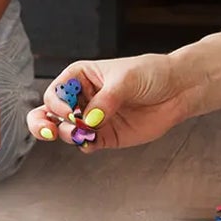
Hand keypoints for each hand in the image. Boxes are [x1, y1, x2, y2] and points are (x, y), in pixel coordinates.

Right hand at [27, 54, 195, 151]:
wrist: (178, 90)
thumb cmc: (150, 74)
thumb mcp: (125, 80)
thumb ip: (105, 100)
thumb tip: (88, 120)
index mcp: (80, 77)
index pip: (56, 91)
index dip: (58, 103)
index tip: (71, 111)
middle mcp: (82, 98)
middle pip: (50, 111)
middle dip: (42, 123)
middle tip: (48, 132)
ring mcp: (92, 118)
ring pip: (66, 130)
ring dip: (69, 135)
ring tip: (84, 134)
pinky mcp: (106, 136)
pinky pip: (87, 144)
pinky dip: (84, 146)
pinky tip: (91, 143)